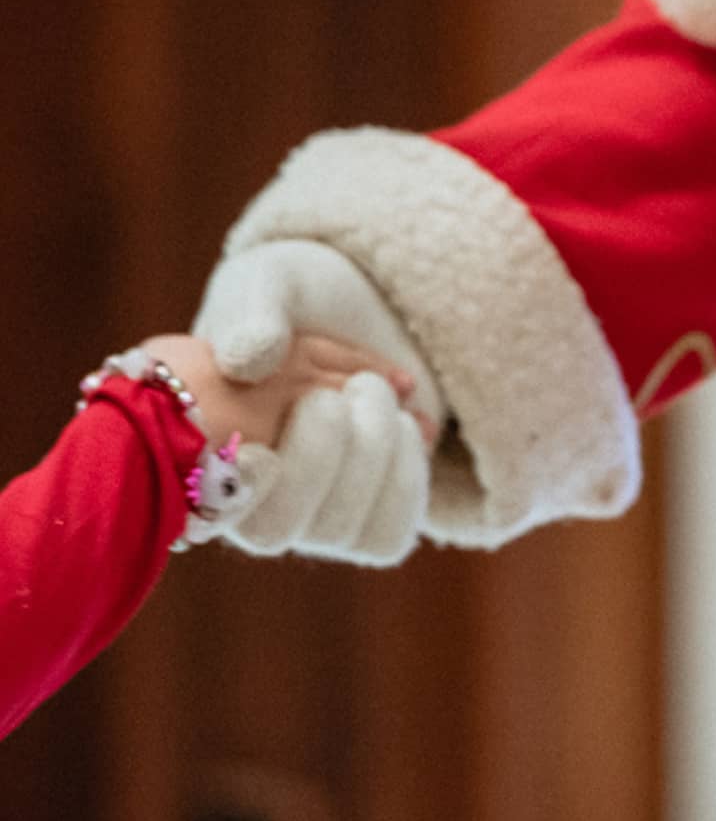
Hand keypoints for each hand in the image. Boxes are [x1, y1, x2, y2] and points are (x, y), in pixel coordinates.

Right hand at [192, 240, 446, 563]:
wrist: (364, 294)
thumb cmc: (295, 294)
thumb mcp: (264, 286)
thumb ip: (251, 317)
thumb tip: (251, 361)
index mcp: (196, 449)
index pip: (210, 501)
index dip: (242, 490)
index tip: (261, 454)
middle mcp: (248, 499)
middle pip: (278, 526)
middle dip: (319, 453)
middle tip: (336, 395)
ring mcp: (307, 515)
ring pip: (333, 530)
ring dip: (366, 456)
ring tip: (372, 394)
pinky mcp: (367, 517)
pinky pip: (385, 534)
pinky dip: (405, 476)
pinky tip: (416, 426)